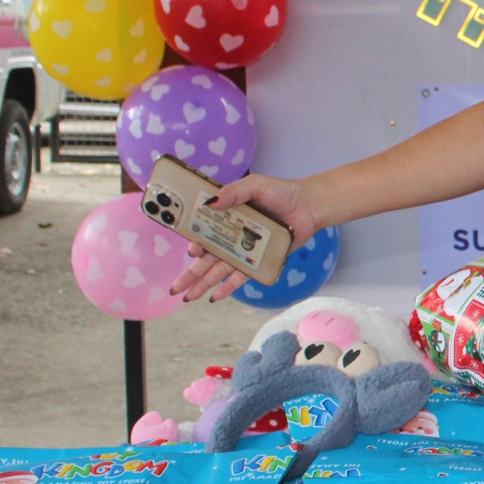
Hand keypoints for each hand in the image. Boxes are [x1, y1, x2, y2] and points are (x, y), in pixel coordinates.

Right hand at [167, 173, 321, 303]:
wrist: (309, 205)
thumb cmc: (282, 192)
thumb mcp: (255, 185)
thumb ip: (234, 192)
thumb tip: (211, 203)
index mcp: (225, 216)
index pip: (203, 232)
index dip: (195, 243)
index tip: (192, 251)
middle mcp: (231, 234)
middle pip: (206, 257)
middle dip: (189, 273)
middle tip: (174, 288)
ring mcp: (244, 248)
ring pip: (218, 270)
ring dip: (203, 284)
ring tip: (188, 297)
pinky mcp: (259, 260)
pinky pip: (241, 276)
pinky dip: (228, 287)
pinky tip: (214, 298)